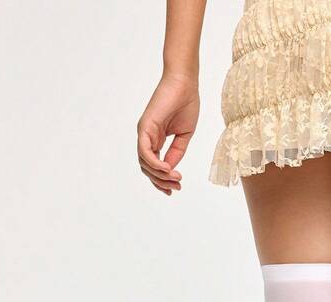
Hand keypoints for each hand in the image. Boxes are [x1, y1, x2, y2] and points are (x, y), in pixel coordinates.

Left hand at [137, 74, 199, 194]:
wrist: (185, 84)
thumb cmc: (186, 104)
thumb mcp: (184, 135)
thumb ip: (176, 153)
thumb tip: (170, 170)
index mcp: (155, 139)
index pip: (153, 166)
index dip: (162, 180)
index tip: (175, 189)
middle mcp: (147, 137)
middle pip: (147, 168)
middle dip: (161, 182)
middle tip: (176, 187)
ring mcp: (144, 132)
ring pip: (144, 163)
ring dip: (159, 175)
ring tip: (175, 178)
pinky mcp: (145, 127)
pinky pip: (145, 151)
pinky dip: (155, 164)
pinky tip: (167, 170)